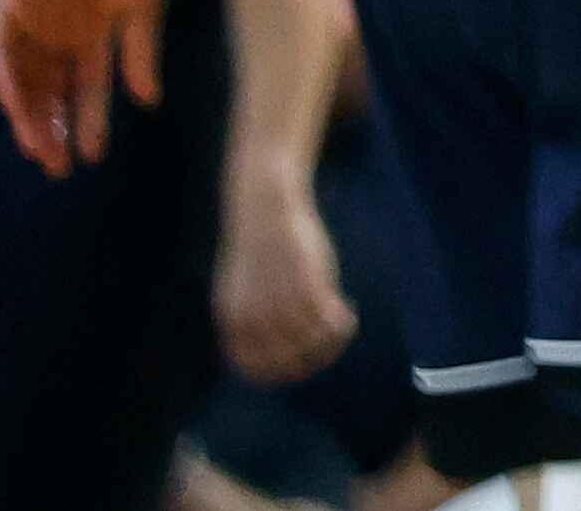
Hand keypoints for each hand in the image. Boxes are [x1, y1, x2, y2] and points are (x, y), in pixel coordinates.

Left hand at [0, 0, 166, 173]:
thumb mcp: (144, 6)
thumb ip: (141, 52)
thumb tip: (148, 100)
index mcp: (95, 39)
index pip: (89, 91)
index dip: (91, 123)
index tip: (94, 156)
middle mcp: (61, 40)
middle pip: (53, 95)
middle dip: (54, 130)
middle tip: (58, 166)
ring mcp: (33, 27)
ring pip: (26, 83)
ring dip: (29, 115)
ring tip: (37, 146)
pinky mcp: (9, 11)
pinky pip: (3, 55)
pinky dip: (9, 81)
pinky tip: (18, 105)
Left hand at [217, 162, 359, 381]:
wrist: (266, 207)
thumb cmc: (257, 245)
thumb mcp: (240, 288)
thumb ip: (250, 319)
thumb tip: (272, 347)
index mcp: (232, 320)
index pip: (251, 368)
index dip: (276, 374)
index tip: (298, 367)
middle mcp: (254, 318)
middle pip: (286, 360)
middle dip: (311, 361)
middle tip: (328, 350)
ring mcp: (282, 303)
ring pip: (312, 343)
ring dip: (332, 342)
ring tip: (342, 327)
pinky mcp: (309, 286)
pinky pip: (330, 321)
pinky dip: (343, 324)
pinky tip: (348, 313)